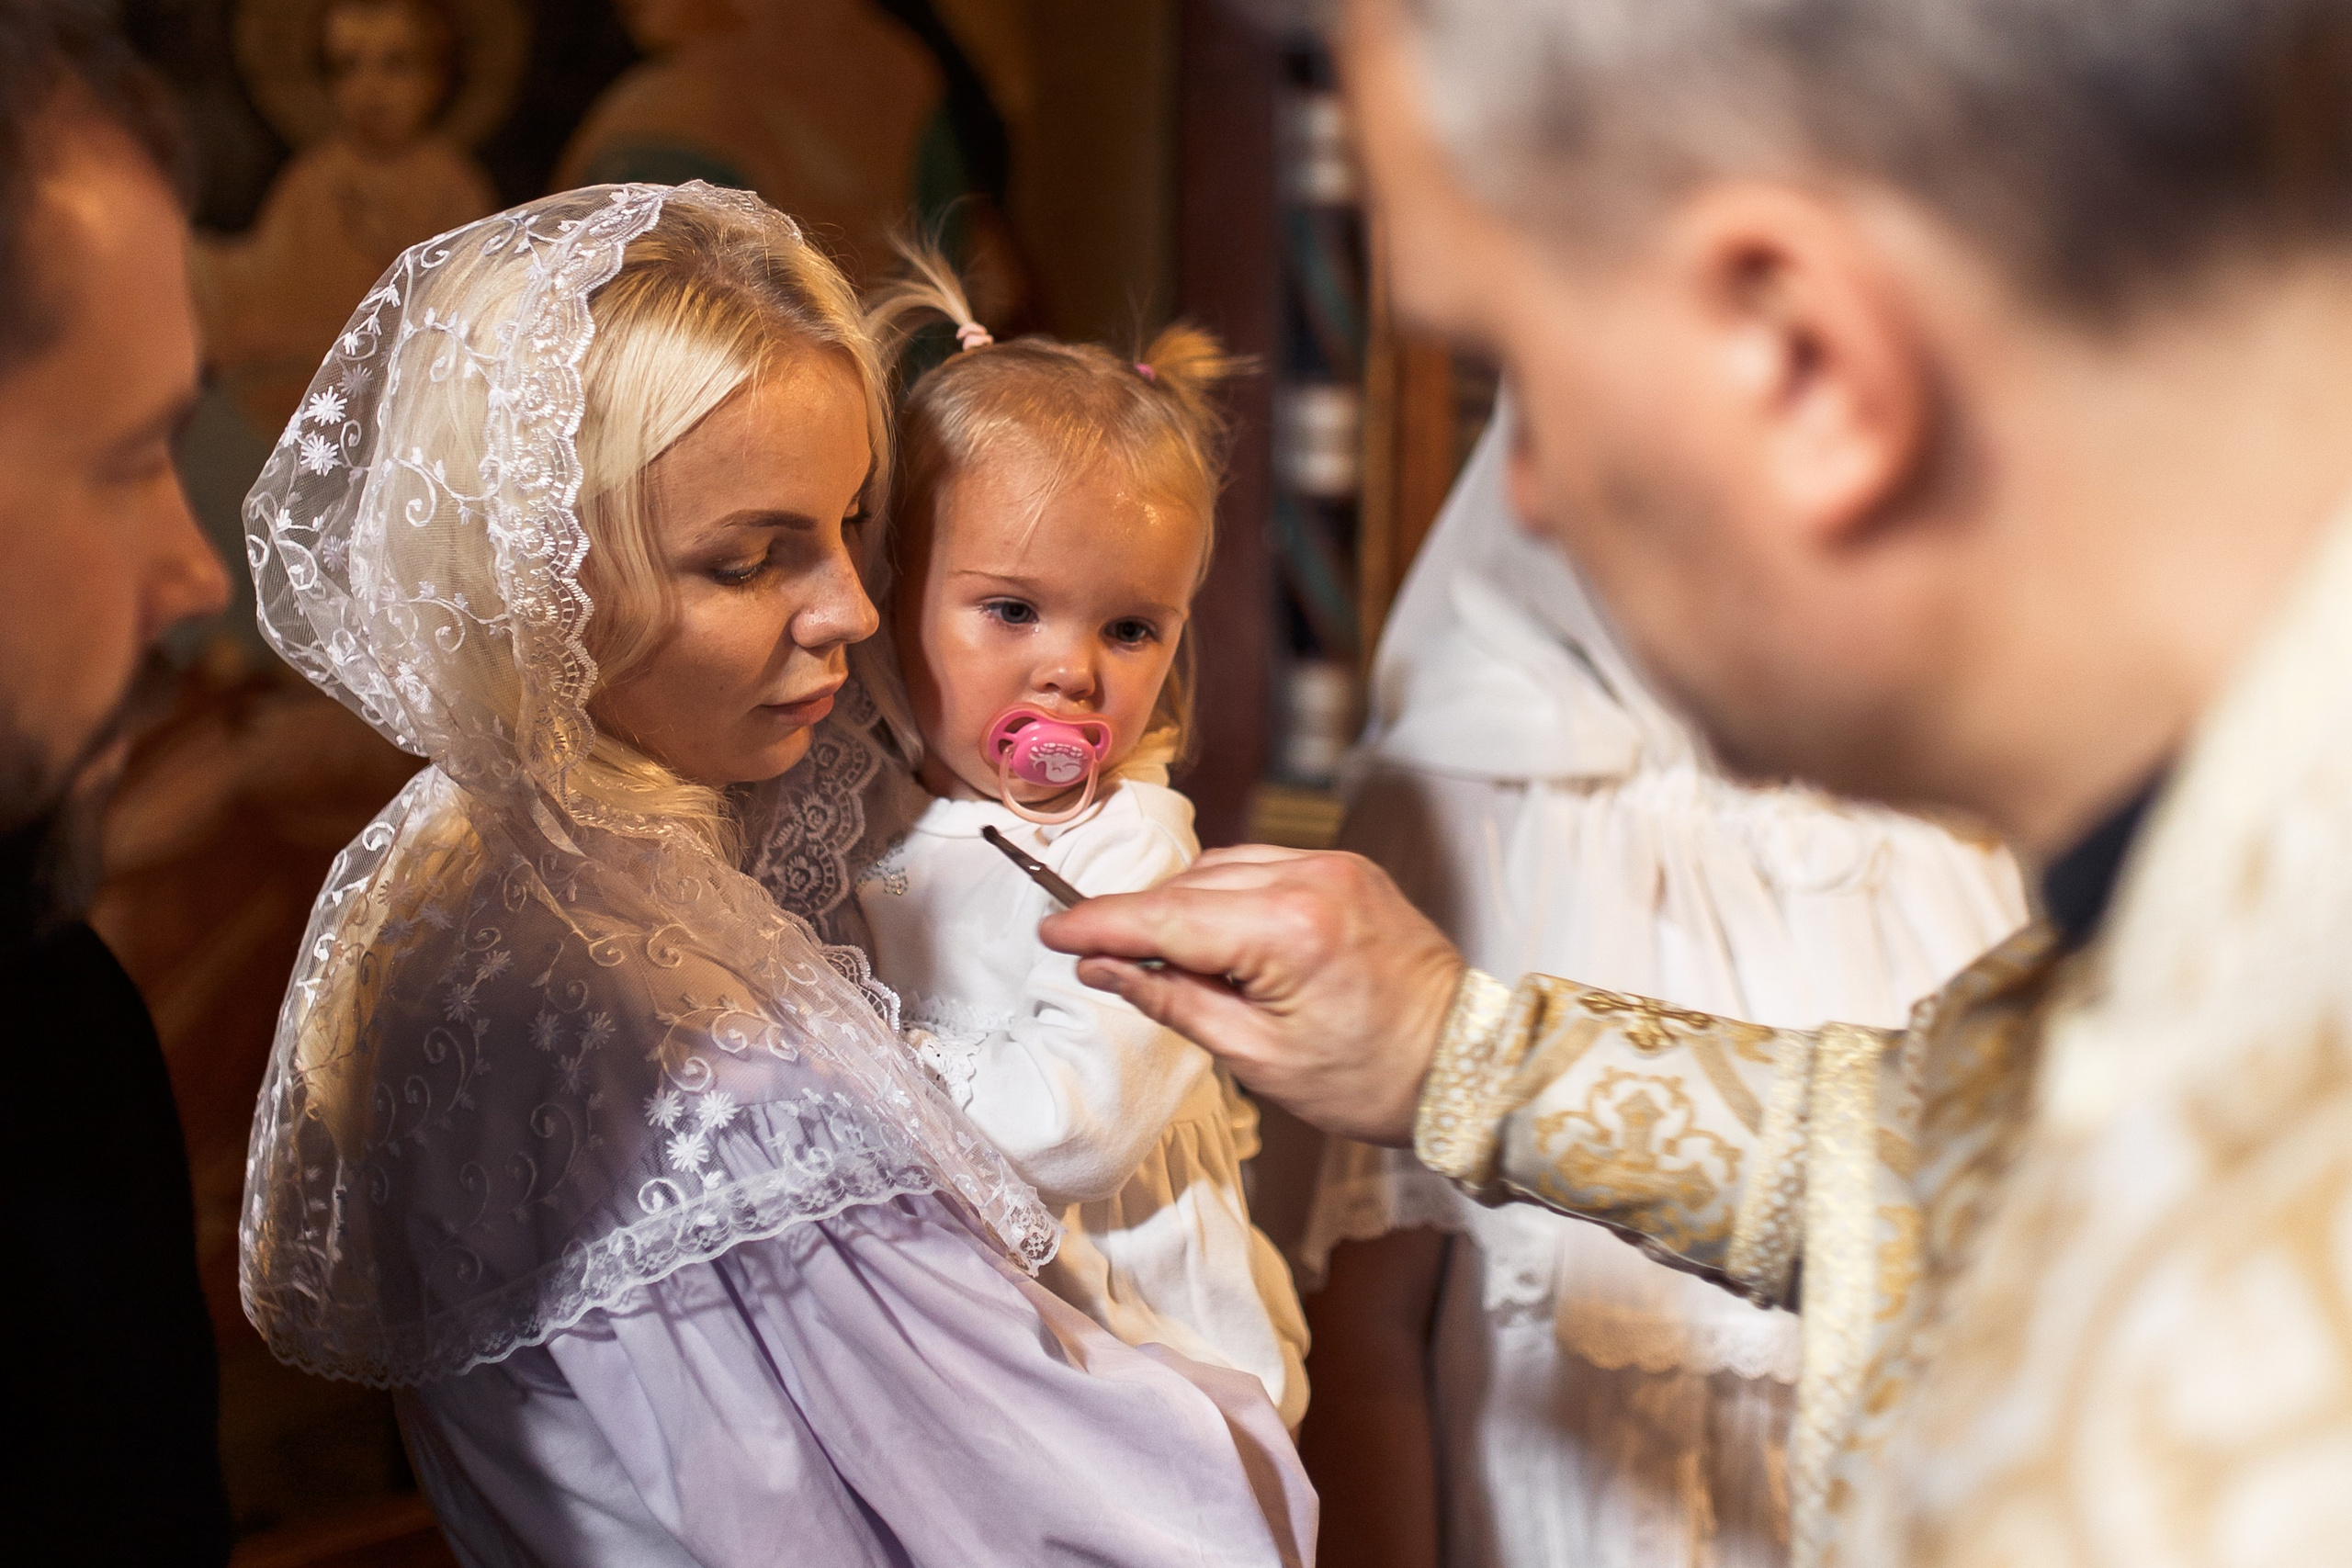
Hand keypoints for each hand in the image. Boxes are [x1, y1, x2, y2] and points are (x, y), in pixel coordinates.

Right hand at [1038, 846, 1466, 1145]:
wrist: (1466, 1066)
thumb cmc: (1371, 1080)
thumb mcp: (1257, 1058)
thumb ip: (1172, 999)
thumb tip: (1102, 968)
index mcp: (1288, 930)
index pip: (1166, 915)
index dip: (1100, 923)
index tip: (1051, 930)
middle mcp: (1311, 878)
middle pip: (1189, 885)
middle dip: (1140, 920)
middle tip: (1100, 961)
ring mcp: (1334, 866)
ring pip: (1222, 869)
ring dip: (1183, 906)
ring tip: (1166, 961)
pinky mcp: (1347, 868)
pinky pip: (1263, 866)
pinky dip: (1227, 895)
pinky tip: (1217, 937)